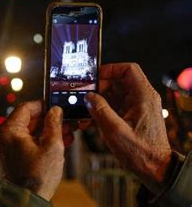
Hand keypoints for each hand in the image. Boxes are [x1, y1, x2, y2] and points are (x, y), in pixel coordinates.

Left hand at [0, 101, 64, 200]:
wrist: (27, 200)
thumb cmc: (36, 177)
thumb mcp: (51, 146)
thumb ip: (54, 124)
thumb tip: (55, 110)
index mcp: (9, 130)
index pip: (27, 107)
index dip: (44, 105)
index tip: (57, 105)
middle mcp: (5, 135)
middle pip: (29, 119)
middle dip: (49, 119)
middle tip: (66, 119)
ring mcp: (8, 145)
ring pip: (31, 130)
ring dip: (49, 130)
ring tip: (67, 131)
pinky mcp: (13, 154)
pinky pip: (29, 140)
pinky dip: (43, 139)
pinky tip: (60, 141)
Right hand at [84, 63, 171, 192]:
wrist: (154, 169)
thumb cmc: (141, 152)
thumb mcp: (115, 130)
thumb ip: (100, 110)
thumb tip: (89, 96)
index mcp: (143, 97)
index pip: (128, 69)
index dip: (110, 69)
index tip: (94, 77)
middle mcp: (142, 99)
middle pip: (118, 80)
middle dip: (99, 87)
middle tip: (85, 95)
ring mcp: (137, 107)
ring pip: (114, 93)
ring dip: (98, 100)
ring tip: (85, 109)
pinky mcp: (131, 116)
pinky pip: (114, 105)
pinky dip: (101, 109)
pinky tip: (89, 119)